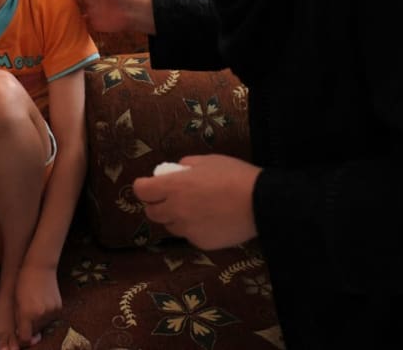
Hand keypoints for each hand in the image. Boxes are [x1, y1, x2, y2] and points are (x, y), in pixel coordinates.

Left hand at [14, 263, 59, 345]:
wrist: (40, 266)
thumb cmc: (23, 282)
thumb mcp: (16, 302)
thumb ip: (19, 320)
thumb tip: (22, 335)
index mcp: (27, 314)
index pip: (25, 338)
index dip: (22, 339)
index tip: (19, 334)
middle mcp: (41, 315)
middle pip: (35, 332)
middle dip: (30, 328)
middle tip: (26, 315)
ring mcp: (51, 311)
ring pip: (43, 325)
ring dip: (38, 321)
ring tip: (34, 307)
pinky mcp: (59, 307)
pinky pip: (51, 318)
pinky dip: (46, 315)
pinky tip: (42, 304)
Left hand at [132, 154, 261, 249]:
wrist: (262, 203)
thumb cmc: (234, 176)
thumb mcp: (208, 160)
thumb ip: (187, 166)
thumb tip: (177, 171)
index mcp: (173, 187)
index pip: (141, 191)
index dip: (144, 187)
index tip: (151, 184)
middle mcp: (176, 210)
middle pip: (151, 212)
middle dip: (156, 204)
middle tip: (171, 197)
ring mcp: (188, 229)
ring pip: (170, 226)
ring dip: (175, 217)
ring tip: (194, 209)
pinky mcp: (201, 243)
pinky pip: (190, 235)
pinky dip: (194, 228)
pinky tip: (210, 220)